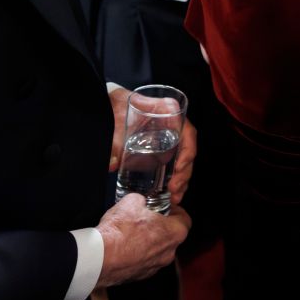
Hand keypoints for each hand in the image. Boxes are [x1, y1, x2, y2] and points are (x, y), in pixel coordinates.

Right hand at [94, 195, 189, 286]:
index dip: (176, 211)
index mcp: (174, 233)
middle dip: (161, 227)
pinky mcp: (140, 276)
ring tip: (132, 233)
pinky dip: (137, 254)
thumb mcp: (132, 201)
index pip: (185, 220)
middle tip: (147, 219)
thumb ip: (142, 200)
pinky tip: (123, 246)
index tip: (168, 207)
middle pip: (171, 236)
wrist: (100, 258)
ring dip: (149, 242)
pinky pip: (144, 261)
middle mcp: (169, 253)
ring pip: (157, 250)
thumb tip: (140, 201)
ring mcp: (155, 267)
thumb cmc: (119, 231)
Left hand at [107, 87, 196, 204]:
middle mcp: (174, 124)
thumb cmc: (119, 103)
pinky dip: (174, 179)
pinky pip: (174, 163)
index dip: (188, 152)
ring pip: (183, 160)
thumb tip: (112, 164)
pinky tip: (170, 194)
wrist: (112, 102)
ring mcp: (170, 136)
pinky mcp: (163, 147)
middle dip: (184, 173)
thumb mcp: (118, 118)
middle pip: (187, 151)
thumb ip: (115, 140)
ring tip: (175, 197)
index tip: (179, 168)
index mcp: (169, 112)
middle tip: (175, 190)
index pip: (188, 132)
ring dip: (182, 180)